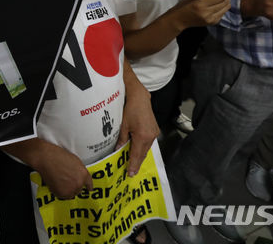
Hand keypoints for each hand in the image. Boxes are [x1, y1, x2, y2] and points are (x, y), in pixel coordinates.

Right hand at [33, 141, 91, 198]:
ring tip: (59, 179)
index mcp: (84, 173)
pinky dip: (59, 191)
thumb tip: (77, 175)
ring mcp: (71, 189)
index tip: (89, 188)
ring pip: (71, 194)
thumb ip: (79, 170)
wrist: (46, 158)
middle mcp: (79, 183)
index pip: (89, 183)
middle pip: (79, 189)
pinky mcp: (62, 193)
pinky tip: (56, 182)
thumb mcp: (74, 160)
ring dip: (66, 189)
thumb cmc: (57, 156)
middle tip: (65, 179)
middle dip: (73, 185)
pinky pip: (63, 196)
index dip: (88, 186)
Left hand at [117, 62, 158, 176]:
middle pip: (143, 153)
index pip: (137, 155)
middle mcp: (150, 136)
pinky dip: (142, 147)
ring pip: (146, 148)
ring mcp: (154, 133)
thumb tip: (117, 150)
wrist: (140, 97)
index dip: (133, 165)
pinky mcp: (155, 129)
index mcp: (142, 136)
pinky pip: (148, 142)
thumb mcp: (123, 125)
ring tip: (133, 163)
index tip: (130, 174)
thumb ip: (121, 139)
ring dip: (140, 155)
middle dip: (137, 162)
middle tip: (131, 172)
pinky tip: (137, 150)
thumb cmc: (130, 109)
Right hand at [174, 0, 231, 28]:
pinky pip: (223, 13)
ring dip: (225, 2)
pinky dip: (222, 8)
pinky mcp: (213, 22)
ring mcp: (210, 19)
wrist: (179, 20)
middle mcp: (206, 13)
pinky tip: (216, 6)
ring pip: (226, 8)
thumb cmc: (184, 6)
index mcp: (200, 4)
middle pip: (225, 2)